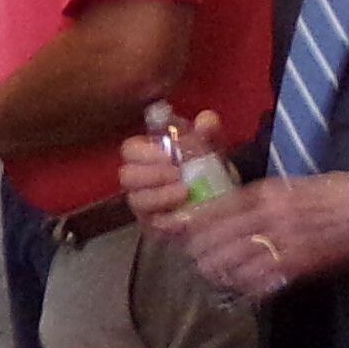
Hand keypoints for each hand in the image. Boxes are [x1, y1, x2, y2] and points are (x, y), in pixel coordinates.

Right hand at [116, 109, 229, 227]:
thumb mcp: (211, 144)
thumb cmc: (206, 165)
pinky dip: (168, 220)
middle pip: (127, 176)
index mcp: (147, 154)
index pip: (129, 150)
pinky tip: (185, 215)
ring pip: (137, 200)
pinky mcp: (154, 226)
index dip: (144, 152)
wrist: (222, 195)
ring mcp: (144, 204)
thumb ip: (209, 130)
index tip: (169, 155)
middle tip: (178, 174)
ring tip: (185, 192)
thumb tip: (204, 122)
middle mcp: (139, 179)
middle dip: (152, 174)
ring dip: (160, 195)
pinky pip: (153, 225)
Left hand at [174, 171, 348, 300]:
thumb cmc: (331, 195)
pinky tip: (238, 286)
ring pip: (237, 260)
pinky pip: (262, 279)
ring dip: (220, 269)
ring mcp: (283, 242)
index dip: (199, 220)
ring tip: (211, 273)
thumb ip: (261, 198)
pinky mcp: (297, 264)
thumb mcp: (291, 185)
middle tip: (193, 256)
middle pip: (223, 236)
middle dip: (202, 249)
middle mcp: (270, 216)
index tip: (181, 227)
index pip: (222, 207)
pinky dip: (246, 285)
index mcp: (269, 193)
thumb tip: (231, 208)